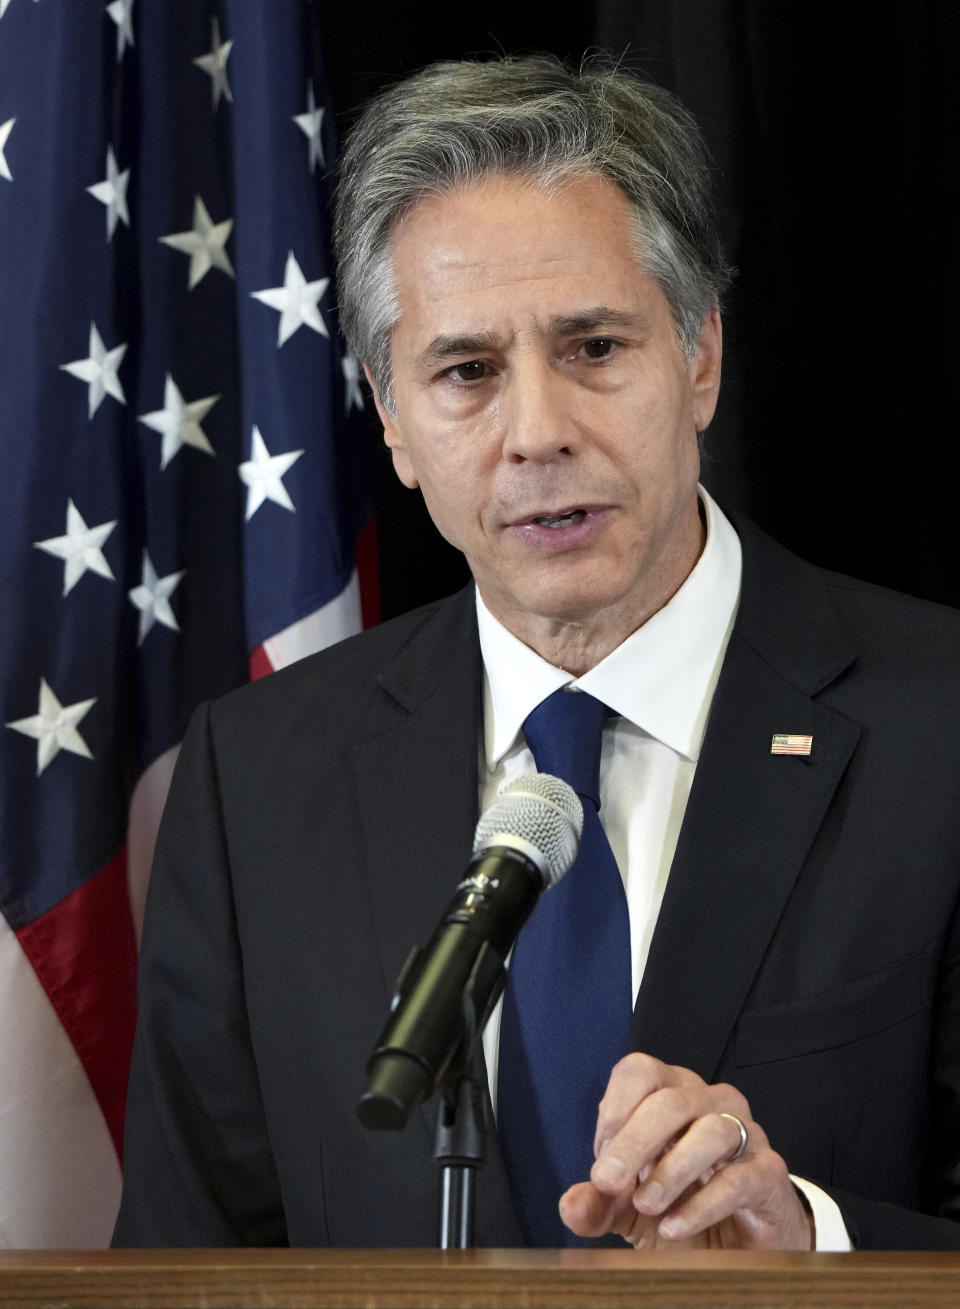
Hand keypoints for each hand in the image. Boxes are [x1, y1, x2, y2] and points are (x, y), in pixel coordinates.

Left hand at [559, 1053, 813, 1249]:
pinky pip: (740, 1179)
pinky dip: (703, 1204)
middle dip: (634, 1142)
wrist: (739, 1245)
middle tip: (608, 1181)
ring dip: (671, 1169)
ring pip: (712, 1131)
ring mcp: (745, 1134)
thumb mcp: (627, 1209)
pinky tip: (674, 1228)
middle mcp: (709, 1102)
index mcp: (671, 1092)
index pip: (640, 1070)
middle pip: (670, 1101)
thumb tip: (570, 1205)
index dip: (615, 1108)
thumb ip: (597, 1204)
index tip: (599, 1155)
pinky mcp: (768, 1173)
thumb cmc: (679, 1206)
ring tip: (645, 1204)